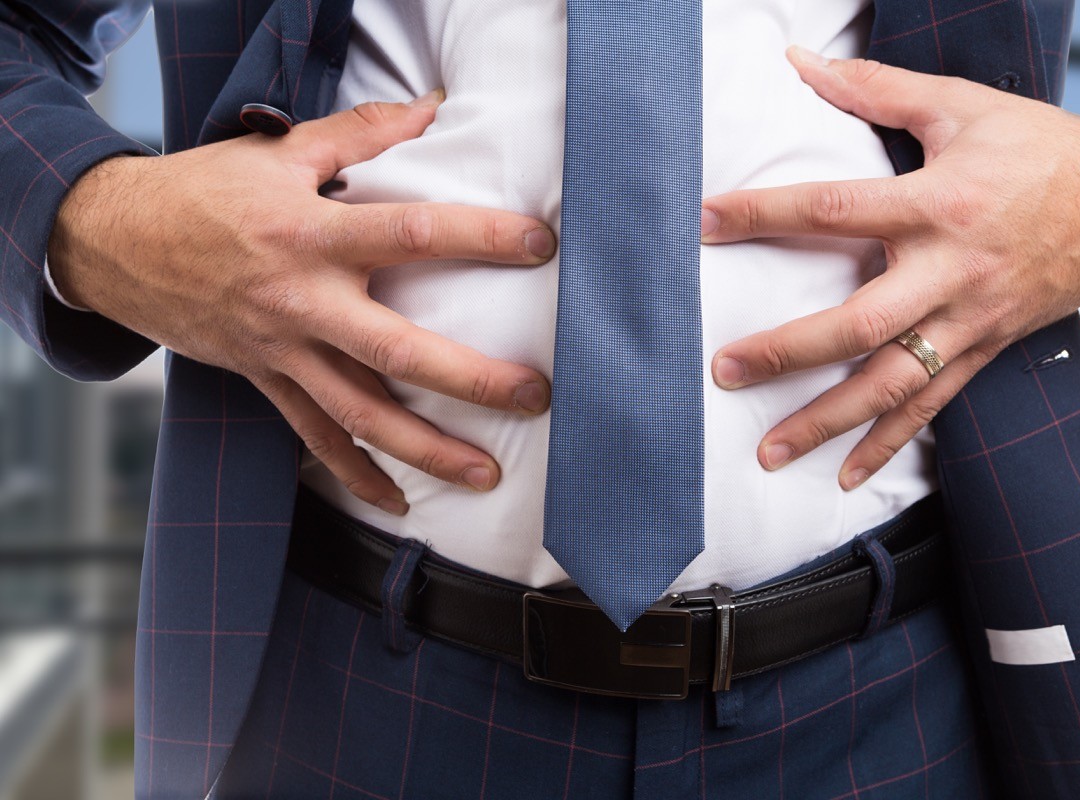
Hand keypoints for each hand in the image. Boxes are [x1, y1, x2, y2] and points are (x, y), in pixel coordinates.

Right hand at [48, 92, 556, 514]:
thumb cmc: (202, 192)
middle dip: (470, 379)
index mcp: (311, 235)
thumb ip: (359, 133)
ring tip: (485, 474)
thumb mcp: (278, 151)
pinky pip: (313, 437)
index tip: (540, 245)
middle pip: (395, 350)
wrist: (112, 242)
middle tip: (533, 396)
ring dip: (426, 450)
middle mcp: (301, 301)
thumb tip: (432, 106)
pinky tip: (397, 502)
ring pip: (360, 414)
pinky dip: (354, 473)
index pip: (410, 234)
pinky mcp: (264, 379)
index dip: (479, 237)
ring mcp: (282, 350)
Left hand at [701, 47, 1079, 490]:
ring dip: (829, 422)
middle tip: (725, 370)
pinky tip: (847, 475)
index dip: (767, 214)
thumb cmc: (1038, 150)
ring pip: (894, 383)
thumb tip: (802, 66)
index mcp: (940, 204)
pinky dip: (889, 444)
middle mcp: (952, 272)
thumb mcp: (963, 108)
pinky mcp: (985, 349)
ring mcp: (970, 321)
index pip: (837, 209)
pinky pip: (934, 407)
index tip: (706, 222)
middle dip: (788, 352)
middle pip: (861, 323)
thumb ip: (878, 90)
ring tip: (770, 451)